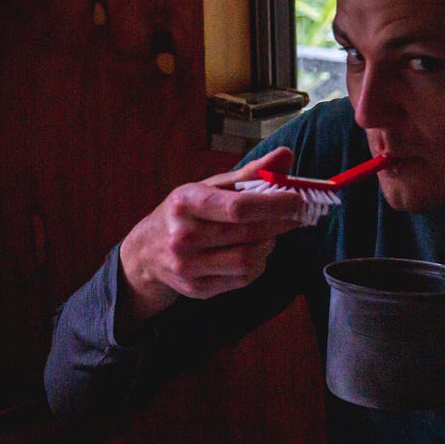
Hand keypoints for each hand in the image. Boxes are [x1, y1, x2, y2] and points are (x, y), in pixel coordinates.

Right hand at [118, 147, 306, 319]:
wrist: (147, 251)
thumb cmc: (187, 213)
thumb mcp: (210, 187)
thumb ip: (251, 173)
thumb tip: (286, 155)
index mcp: (186, 203)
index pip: (238, 206)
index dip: (273, 204)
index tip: (297, 200)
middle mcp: (183, 236)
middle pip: (248, 233)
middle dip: (278, 224)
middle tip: (292, 216)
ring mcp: (188, 266)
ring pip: (248, 260)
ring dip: (268, 246)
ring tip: (268, 235)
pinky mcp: (197, 288)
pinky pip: (243, 279)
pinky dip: (258, 264)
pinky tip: (254, 252)